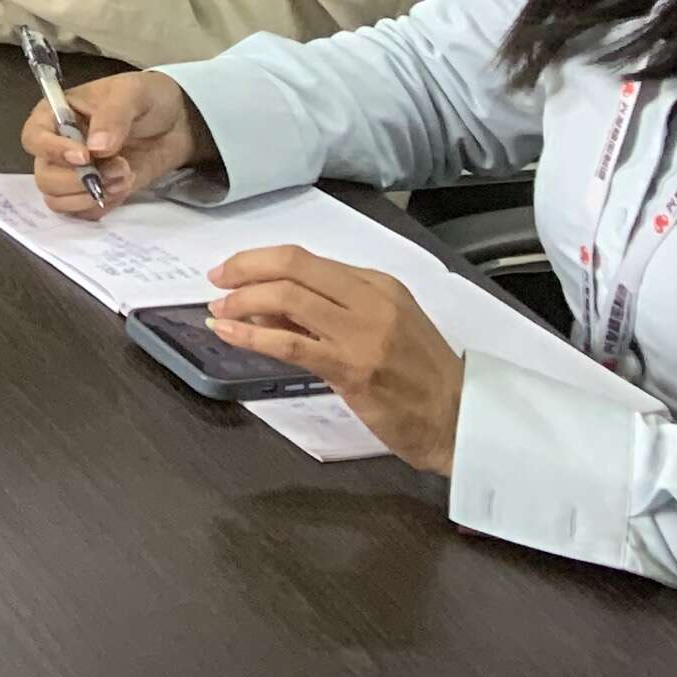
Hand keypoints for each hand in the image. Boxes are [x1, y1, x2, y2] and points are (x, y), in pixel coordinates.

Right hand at [23, 69, 205, 215]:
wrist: (178, 122)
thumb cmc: (147, 98)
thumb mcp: (132, 94)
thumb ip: (113, 117)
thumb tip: (96, 148)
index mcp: (56, 115)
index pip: (34, 138)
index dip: (52, 151)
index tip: (85, 156)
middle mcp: (58, 147)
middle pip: (44, 176)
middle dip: (79, 180)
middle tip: (116, 168)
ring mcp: (74, 173)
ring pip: (57, 199)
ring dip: (90, 196)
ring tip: (123, 178)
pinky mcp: (94, 193)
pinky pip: (82, 213)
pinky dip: (103, 206)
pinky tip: (124, 187)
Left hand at [207, 248, 464, 472]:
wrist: (460, 418)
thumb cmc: (418, 375)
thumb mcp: (380, 326)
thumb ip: (326, 310)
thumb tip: (264, 302)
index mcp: (377, 284)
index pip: (306, 259)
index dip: (259, 260)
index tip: (232, 271)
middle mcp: (370, 300)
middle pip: (292, 266)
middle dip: (244, 269)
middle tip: (216, 281)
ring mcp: (362, 333)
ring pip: (287, 297)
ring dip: (242, 301)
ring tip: (220, 312)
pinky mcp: (351, 367)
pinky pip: (290, 343)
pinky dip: (251, 335)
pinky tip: (230, 334)